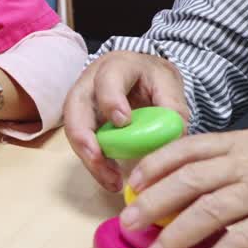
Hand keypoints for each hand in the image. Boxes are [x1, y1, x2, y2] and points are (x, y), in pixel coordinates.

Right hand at [63, 51, 189, 190]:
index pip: (107, 80)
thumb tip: (174, 136)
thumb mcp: (168, 84)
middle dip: (83, 136)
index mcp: (116, 66)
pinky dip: (94, 162)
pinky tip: (110, 178)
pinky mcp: (82, 122)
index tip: (123, 122)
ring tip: (110, 180)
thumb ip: (172, 105)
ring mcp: (82, 103)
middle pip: (75, 106)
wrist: (142, 76)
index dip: (111, 100)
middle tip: (98, 159)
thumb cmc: (153, 79)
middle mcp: (90, 82)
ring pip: (73, 128)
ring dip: (89, 156)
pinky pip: (81, 142)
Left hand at [123, 130, 247, 247]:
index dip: (154, 166)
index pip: (187, 148)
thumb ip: (229, 168)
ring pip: (208, 210)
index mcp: (243, 143)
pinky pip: (241, 241)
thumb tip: (185, 191)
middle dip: (152, 203)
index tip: (132, 184)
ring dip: (176, 235)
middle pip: (188, 180)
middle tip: (129, 222)